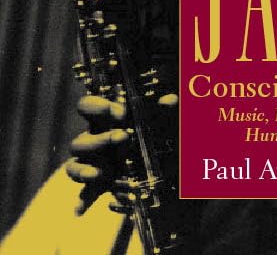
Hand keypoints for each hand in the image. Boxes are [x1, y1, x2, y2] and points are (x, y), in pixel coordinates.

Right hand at [66, 92, 178, 214]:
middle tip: (122, 137)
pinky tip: (81, 209)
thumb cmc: (160, 136)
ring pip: (73, 166)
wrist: (168, 166)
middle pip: (79, 141)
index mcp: (107, 120)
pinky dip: (84, 200)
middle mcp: (96, 140)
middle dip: (98, 141)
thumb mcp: (165, 124)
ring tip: (98, 174)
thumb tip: (170, 100)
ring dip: (84, 169)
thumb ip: (166, 112)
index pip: (86, 107)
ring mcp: (96, 164)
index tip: (119, 112)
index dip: (95, 107)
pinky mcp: (101, 185)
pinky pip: (86, 193)